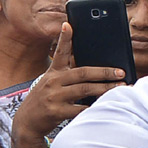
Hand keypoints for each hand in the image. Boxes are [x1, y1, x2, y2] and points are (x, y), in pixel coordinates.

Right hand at [12, 22, 124, 147]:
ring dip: (105, 88)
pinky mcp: (56, 112)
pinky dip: (94, 107)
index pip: (60, 52)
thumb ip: (67, 77)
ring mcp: (54, 97)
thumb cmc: (44, 101)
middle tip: (121, 72)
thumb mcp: (50, 84)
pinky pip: (80, 109)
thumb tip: (94, 73)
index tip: (68, 24)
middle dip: (104, 72)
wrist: (26, 123)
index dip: (65, 38)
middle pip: (83, 73)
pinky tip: (106, 105)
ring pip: (85, 89)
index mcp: (53, 72)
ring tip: (120, 87)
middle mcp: (53, 82)